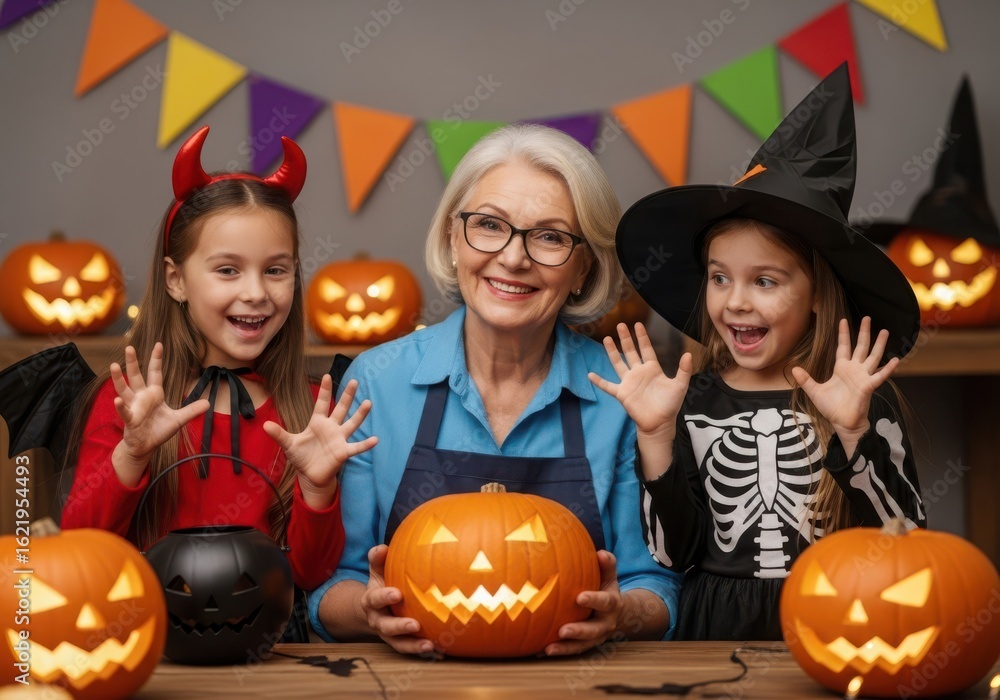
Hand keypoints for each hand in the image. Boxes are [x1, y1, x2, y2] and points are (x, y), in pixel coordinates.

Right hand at [111, 343, 209, 481]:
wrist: (146, 446)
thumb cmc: (159, 430)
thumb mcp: (179, 419)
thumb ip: (192, 410)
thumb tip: (209, 403)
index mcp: (154, 394)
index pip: (155, 373)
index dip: (157, 359)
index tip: (159, 344)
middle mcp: (141, 397)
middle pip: (135, 376)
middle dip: (132, 362)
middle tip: (129, 347)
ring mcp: (133, 407)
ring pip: (124, 389)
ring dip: (118, 378)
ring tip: (114, 365)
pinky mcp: (130, 420)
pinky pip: (124, 411)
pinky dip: (120, 406)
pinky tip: (117, 399)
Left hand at [264, 377, 377, 507]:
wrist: (310, 475)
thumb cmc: (302, 457)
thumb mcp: (289, 444)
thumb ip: (279, 434)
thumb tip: (264, 425)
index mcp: (317, 423)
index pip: (322, 404)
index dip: (325, 391)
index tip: (328, 375)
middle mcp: (331, 428)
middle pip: (341, 409)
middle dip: (347, 396)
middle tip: (354, 381)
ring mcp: (339, 439)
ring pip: (351, 424)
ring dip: (360, 414)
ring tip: (368, 403)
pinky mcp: (343, 452)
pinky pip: (356, 447)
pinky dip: (365, 444)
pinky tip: (375, 439)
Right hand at [360, 545, 435, 654]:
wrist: (375, 607)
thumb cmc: (382, 582)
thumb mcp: (377, 570)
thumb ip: (378, 558)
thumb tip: (382, 548)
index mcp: (371, 601)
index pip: (375, 599)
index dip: (384, 597)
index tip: (398, 594)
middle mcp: (378, 620)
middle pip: (385, 626)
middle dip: (399, 626)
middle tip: (415, 625)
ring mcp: (388, 634)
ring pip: (398, 643)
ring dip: (413, 645)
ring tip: (429, 645)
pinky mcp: (399, 642)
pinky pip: (410, 648)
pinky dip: (422, 650)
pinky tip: (439, 649)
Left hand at [545, 550, 623, 655]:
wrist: (618, 612)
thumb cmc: (606, 588)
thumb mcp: (609, 575)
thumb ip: (607, 564)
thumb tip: (600, 553)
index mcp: (612, 604)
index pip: (605, 602)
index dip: (594, 600)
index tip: (579, 598)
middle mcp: (605, 624)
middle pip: (593, 630)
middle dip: (579, 631)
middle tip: (563, 630)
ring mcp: (595, 637)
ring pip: (582, 646)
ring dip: (566, 648)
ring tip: (549, 649)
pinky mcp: (585, 645)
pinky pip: (571, 650)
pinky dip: (558, 651)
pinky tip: (539, 651)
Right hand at [588, 323, 691, 439]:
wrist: (659, 423)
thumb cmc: (670, 404)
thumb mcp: (680, 386)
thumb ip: (684, 370)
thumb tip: (689, 354)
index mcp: (652, 368)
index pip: (646, 349)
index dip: (642, 337)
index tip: (637, 324)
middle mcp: (639, 372)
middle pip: (630, 352)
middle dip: (625, 338)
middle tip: (620, 324)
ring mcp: (629, 382)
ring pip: (618, 363)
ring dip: (612, 352)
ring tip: (606, 338)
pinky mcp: (622, 393)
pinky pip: (608, 386)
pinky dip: (599, 381)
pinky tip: (590, 375)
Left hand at [791, 317, 898, 441]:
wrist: (842, 423)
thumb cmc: (831, 408)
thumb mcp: (815, 391)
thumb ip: (806, 380)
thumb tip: (794, 368)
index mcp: (841, 368)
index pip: (843, 346)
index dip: (843, 334)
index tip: (843, 320)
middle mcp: (854, 369)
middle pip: (860, 346)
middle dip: (864, 332)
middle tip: (868, 317)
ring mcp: (863, 377)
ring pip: (873, 357)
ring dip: (879, 344)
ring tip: (884, 331)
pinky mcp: (868, 386)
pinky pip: (880, 376)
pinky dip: (888, 369)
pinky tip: (895, 360)